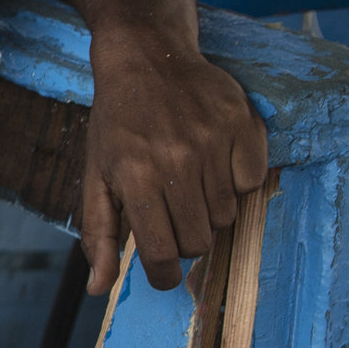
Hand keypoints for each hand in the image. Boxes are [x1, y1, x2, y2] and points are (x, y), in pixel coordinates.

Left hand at [83, 34, 267, 292]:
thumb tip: (100, 288)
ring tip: (187, 186)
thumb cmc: (116, 125)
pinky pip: (253, 182)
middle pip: (197, 240)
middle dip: (183, 242)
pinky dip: (236, 183)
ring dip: (208, 212)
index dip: (162, 275)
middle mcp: (177, 161)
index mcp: (136, 179)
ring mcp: (213, 141)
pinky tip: (212, 164)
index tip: (162, 275)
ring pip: (226, 216)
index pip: (161, 253)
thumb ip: (99, 235)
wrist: (146, 59)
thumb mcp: (95, 178)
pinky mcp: (242, 124)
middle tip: (169, 220)